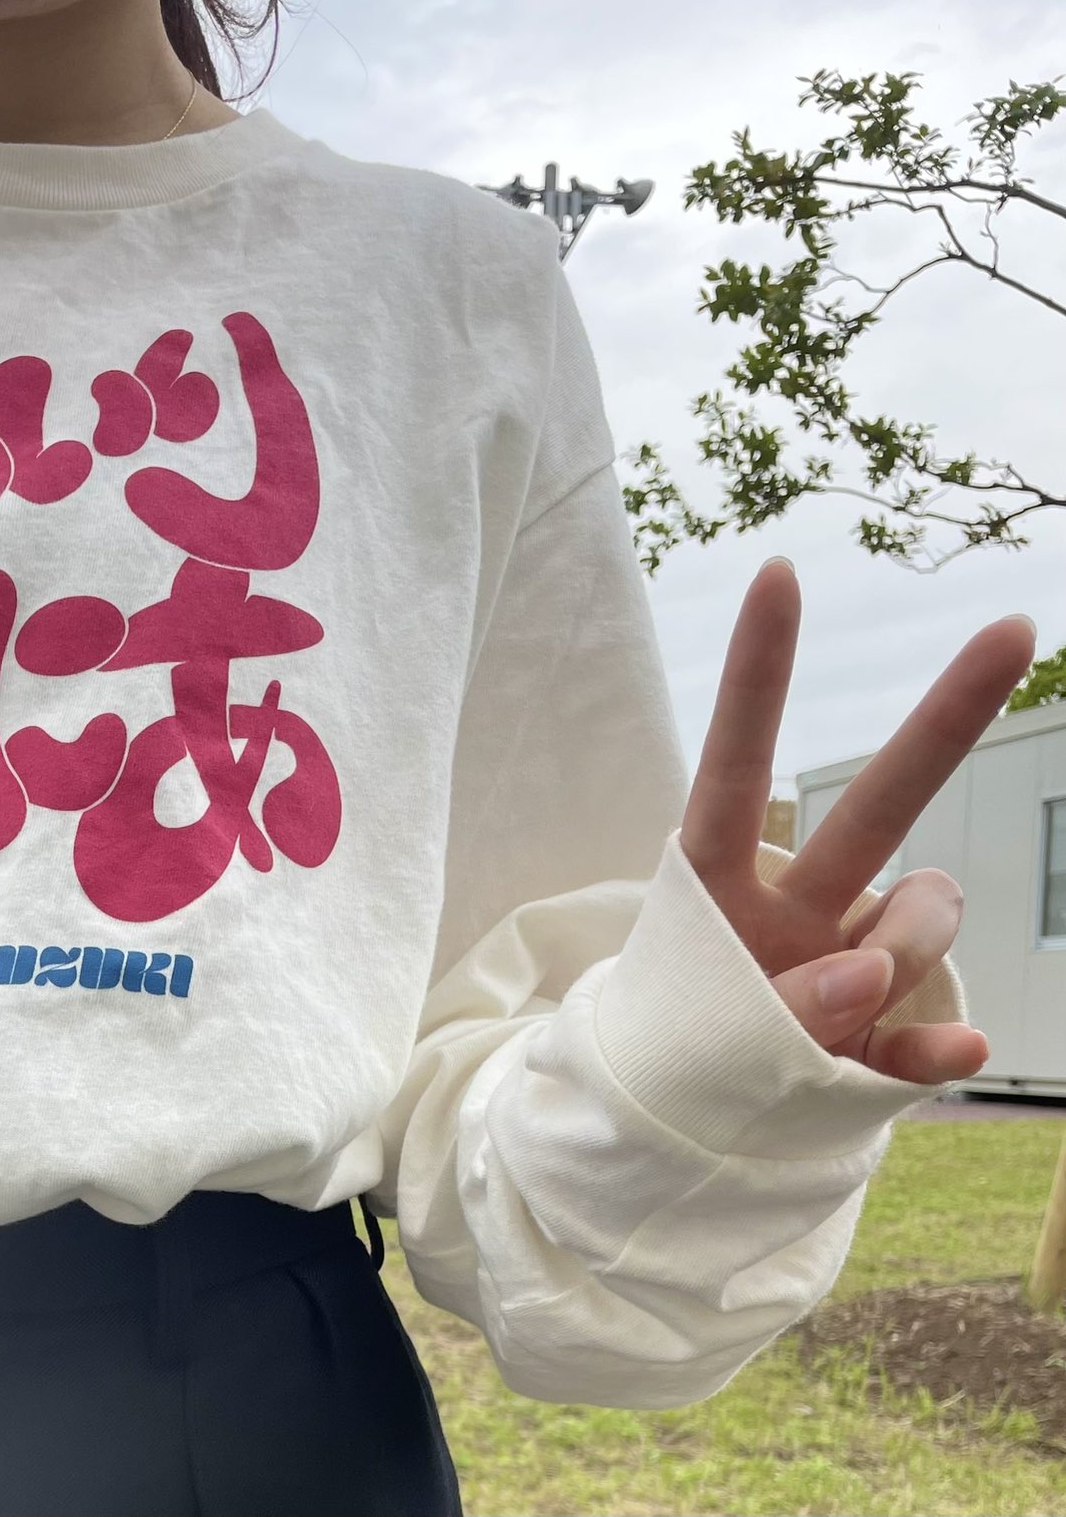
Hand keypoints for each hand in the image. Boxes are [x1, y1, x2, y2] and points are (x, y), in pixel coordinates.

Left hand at [682, 555, 1036, 1085]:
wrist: (692, 1127)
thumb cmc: (680, 1047)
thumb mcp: (697, 1029)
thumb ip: (774, 1004)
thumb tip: (866, 975)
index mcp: (716, 885)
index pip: (734, 770)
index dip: (756, 677)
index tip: (780, 570)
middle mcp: (793, 905)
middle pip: (874, 806)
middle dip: (945, 721)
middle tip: (1017, 626)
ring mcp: (853, 958)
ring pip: (923, 915)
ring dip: (895, 964)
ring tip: (823, 1025)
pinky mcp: (892, 1030)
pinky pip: (935, 1032)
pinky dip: (933, 1049)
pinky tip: (941, 1057)